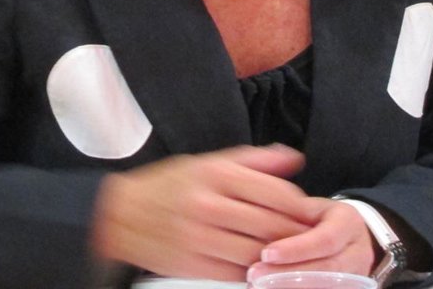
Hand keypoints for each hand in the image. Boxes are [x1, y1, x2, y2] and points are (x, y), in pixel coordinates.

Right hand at [91, 145, 318, 280]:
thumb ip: (253, 161)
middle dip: (297, 235)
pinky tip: (262, 268)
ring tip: (290, 256)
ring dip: (279, 258)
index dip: (301, 206)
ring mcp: (199, 237)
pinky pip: (237, 273)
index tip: (313, 214)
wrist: (119, 214)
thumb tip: (293, 159)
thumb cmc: (165, 186)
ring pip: (257, 253)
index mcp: (215, 174)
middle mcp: (208, 204)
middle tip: (311, 239)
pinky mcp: (192, 265)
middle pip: (271, 226)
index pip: (275, 193)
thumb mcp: (206, 162)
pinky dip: (254, 273)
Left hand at [247, 197, 377, 281]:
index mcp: (348, 223)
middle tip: (255, 276)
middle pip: (327, 270)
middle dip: (288, 275)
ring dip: (290, 288)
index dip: (296, 249)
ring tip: (258, 286)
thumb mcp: (310, 208)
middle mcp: (359, 253)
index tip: (266, 254)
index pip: (325, 240)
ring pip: (327, 287)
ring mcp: (358, 276)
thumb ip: (291, 214)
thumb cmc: (320, 218)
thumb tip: (259, 228)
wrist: (349, 236)